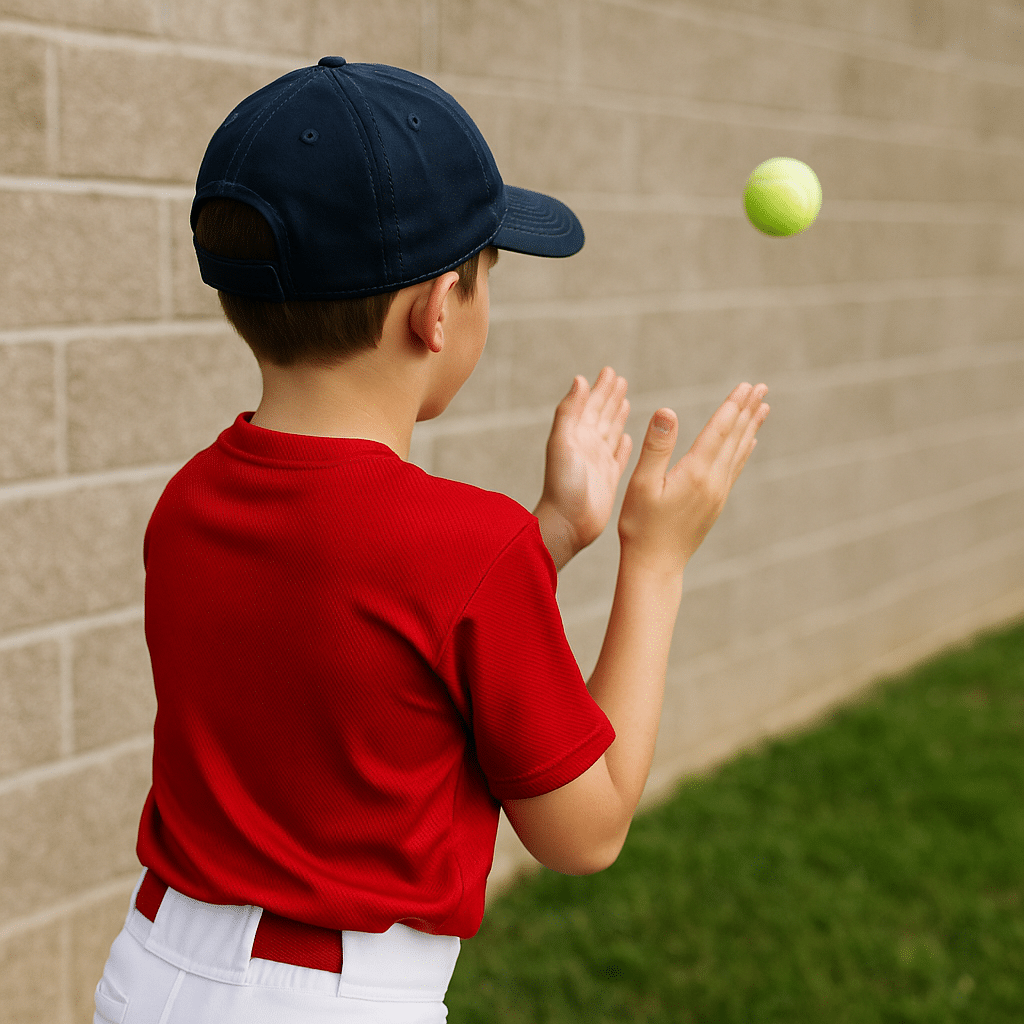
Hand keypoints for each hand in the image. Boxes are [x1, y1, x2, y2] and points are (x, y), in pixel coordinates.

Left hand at [537, 367, 632, 554]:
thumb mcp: (563, 442)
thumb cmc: (562, 485)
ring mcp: (598, 463)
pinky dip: (623, 446)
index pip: (589, 405)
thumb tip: (579, 379)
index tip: (610, 371)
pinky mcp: (609, 480)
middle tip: (621, 379)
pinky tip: (629, 439)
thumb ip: (569, 411)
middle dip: (610, 397)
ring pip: (611, 433)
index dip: (600, 388)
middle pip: (601, 415)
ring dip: (617, 416)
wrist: (567, 524)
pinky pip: (619, 457)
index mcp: (574, 435)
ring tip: (625, 401)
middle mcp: (586, 447)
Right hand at [618, 382, 768, 577]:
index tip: (747, 385)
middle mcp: (713, 481)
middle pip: (734, 438)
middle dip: (747, 410)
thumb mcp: (641, 484)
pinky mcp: (715, 504)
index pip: (719, 430)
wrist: (655, 565)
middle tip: (762, 388)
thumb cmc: (641, 525)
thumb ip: (657, 446)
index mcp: (696, 472)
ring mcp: (717, 494)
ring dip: (750, 428)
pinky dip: (743, 451)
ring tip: (762, 408)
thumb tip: (667, 410)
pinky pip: (735, 469)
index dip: (732, 405)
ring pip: (738, 452)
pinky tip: (748, 444)